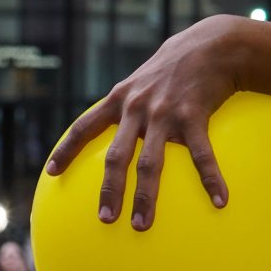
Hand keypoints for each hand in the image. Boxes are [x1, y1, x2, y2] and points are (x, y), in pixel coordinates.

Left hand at [45, 15, 244, 229]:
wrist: (211, 45)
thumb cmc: (173, 67)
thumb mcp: (140, 81)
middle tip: (104, 219)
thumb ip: (126, 104)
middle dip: (109, 189)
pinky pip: (201, 154)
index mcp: (120, 100)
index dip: (67, 150)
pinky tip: (219, 201)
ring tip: (141, 225)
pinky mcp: (193, 115)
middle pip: (116, 156)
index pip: (84, 126)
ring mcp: (164, 113)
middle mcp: (137, 108)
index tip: (51, 173)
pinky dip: (210, 179)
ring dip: (146, 197)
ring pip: (151, 163)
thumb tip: (115, 130)